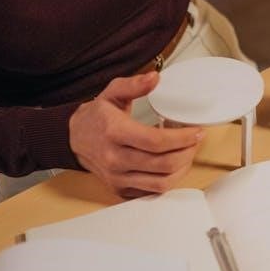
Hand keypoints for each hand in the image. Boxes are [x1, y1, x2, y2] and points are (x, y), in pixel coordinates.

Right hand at [69, 72, 203, 197]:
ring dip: (182, 169)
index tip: (197, 132)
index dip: (182, 138)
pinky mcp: (119, 189)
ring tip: (186, 154)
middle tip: (195, 142)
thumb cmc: (96, 117)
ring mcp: (117, 177)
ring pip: (161, 183)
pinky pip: (152, 192)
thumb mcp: (112, 93)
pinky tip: (172, 166)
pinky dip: (168, 181)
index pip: (156, 142)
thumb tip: (155, 78)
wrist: (72, 138)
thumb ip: (133, 85)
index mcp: (114, 132)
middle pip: (163, 164)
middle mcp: (115, 159)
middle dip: (187, 153)